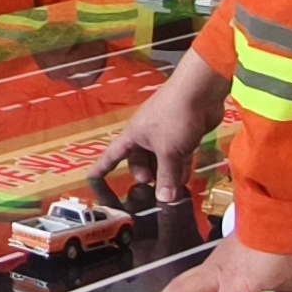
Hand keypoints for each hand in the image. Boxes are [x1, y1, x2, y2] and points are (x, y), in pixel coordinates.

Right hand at [93, 47, 230, 207]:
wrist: (199, 92)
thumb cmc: (175, 115)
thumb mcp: (168, 151)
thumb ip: (166, 176)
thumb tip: (164, 199)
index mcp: (133, 135)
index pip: (113, 154)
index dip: (102, 166)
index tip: (92, 177)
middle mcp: (146, 135)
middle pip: (140, 161)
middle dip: (146, 176)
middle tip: (155, 190)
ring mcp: (165, 135)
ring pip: (161, 161)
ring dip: (167, 175)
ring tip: (174, 191)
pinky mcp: (183, 135)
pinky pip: (177, 157)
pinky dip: (180, 168)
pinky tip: (186, 180)